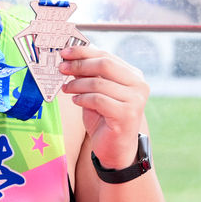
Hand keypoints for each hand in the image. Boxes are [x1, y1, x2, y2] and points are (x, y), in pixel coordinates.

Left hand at [59, 44, 148, 169]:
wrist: (116, 149)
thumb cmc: (105, 120)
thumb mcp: (96, 93)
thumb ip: (88, 76)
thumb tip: (70, 58)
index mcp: (133, 75)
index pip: (106, 55)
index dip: (83, 52)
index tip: (64, 52)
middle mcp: (138, 85)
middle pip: (104, 65)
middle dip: (79, 65)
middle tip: (61, 68)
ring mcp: (135, 100)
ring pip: (99, 83)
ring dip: (77, 84)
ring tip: (66, 89)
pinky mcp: (126, 114)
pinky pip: (98, 100)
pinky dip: (83, 99)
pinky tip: (76, 101)